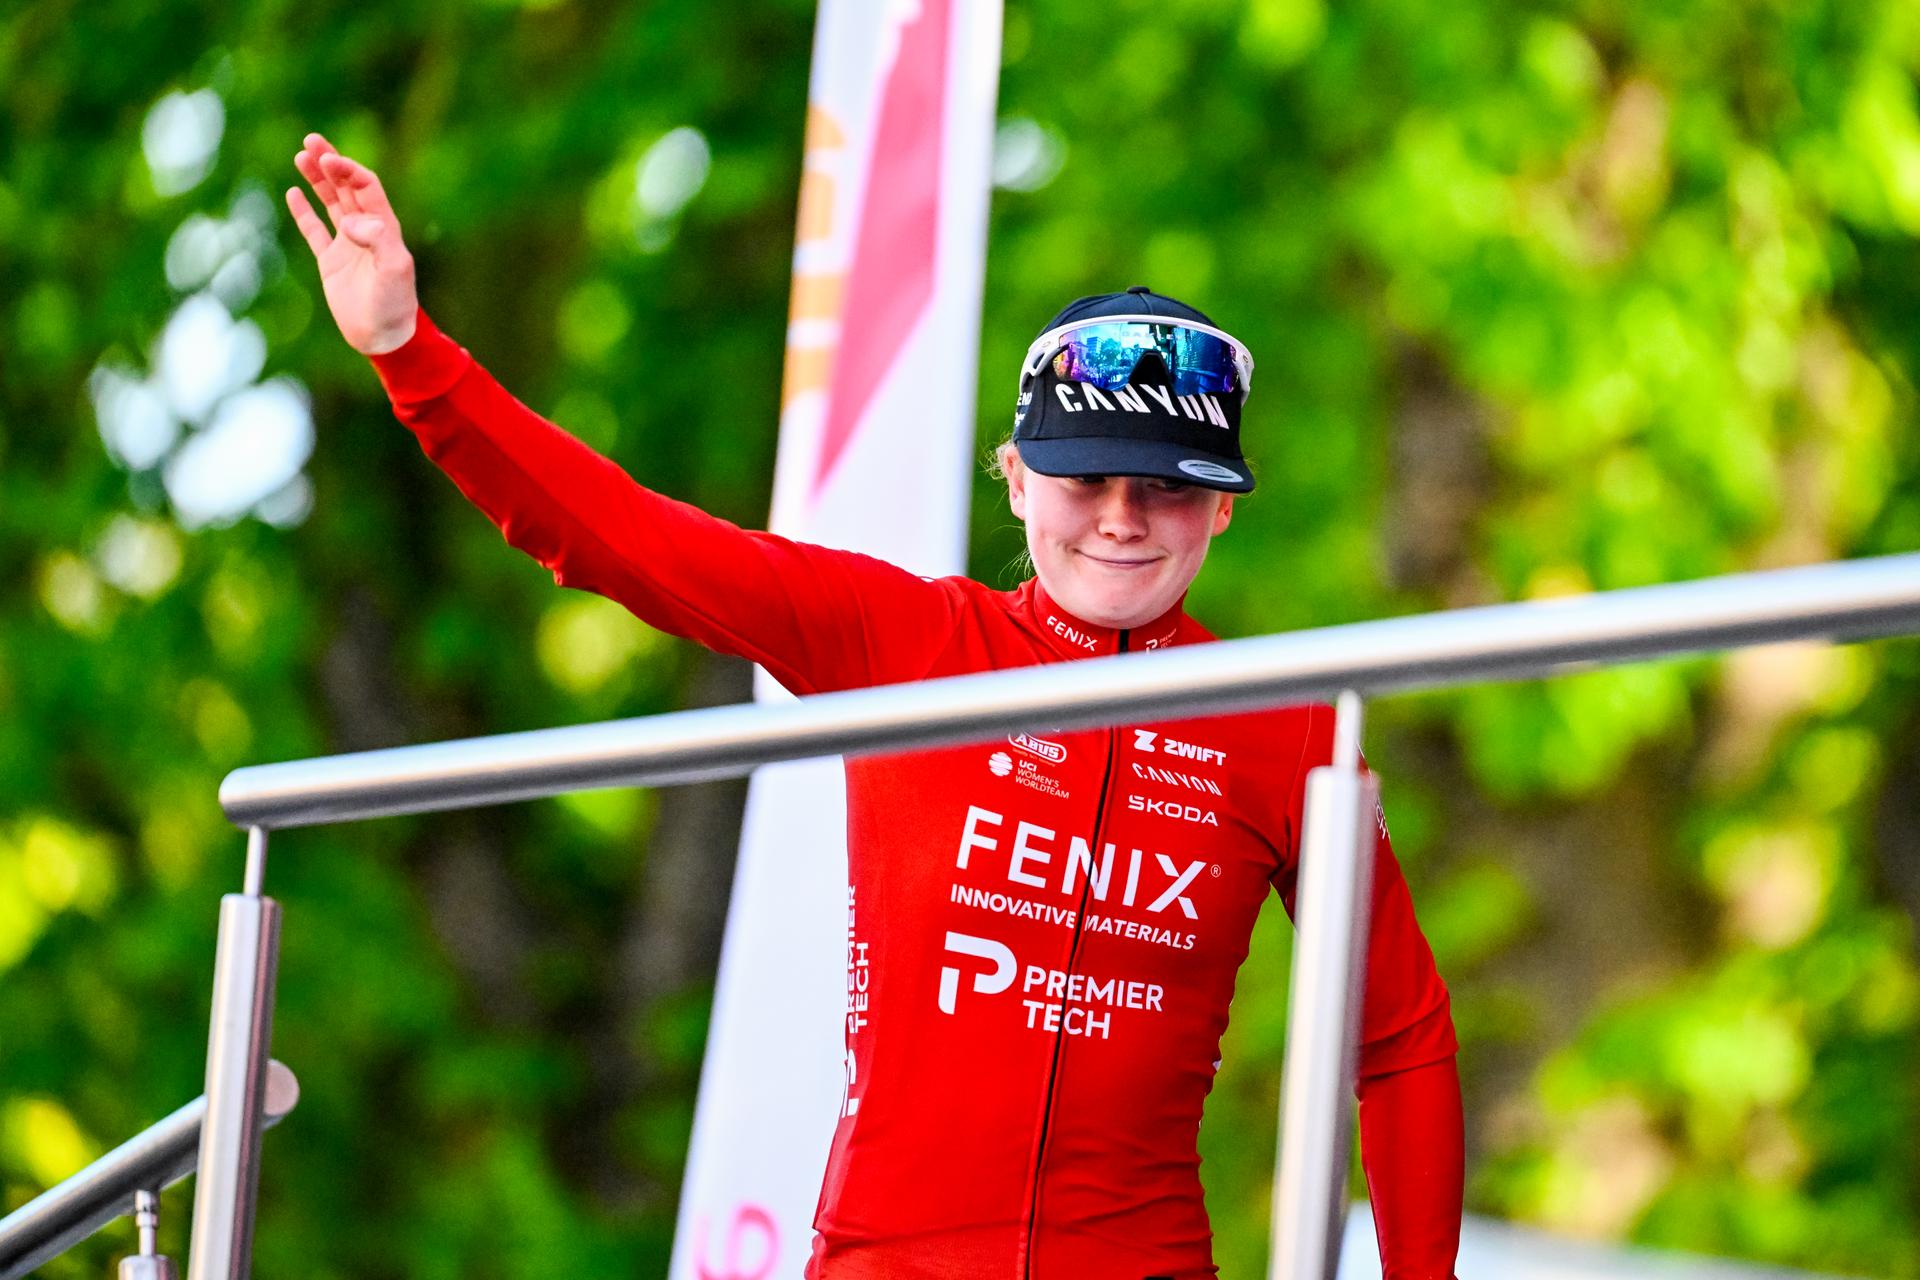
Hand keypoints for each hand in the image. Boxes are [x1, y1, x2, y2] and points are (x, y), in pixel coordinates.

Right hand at [286, 133, 417, 354]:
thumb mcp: (394, 270)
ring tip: (302, 156)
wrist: (383, 336)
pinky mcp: (331, 263)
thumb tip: (351, 221)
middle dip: (331, 163)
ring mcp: (348, 245)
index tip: (330, 160)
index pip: (366, 187)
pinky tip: (293, 192)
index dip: (349, 171)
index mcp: (384, 228)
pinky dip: (304, 212)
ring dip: (318, 180)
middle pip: (347, 188)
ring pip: (331, 203)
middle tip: (311, 140)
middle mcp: (366, 231)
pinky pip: (315, 231)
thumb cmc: (394, 304)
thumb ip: (378, 241)